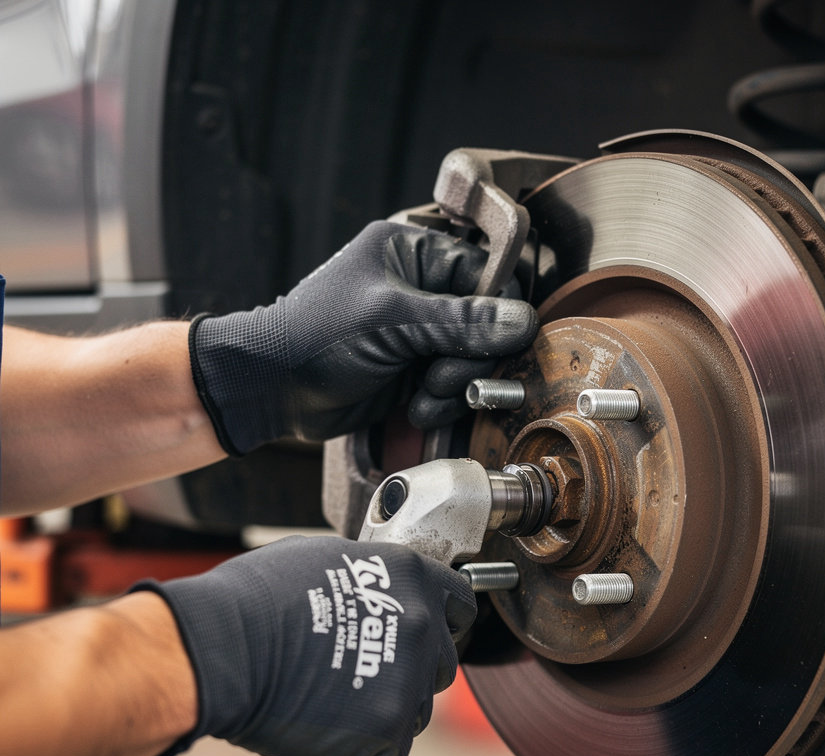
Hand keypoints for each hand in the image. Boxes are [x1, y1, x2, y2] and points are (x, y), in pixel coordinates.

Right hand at [135, 536, 474, 755]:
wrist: (224, 646)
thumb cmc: (257, 598)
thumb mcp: (325, 559)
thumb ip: (369, 577)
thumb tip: (374, 590)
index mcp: (410, 578)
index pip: (459, 603)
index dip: (442, 619)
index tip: (423, 631)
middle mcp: (421, 626)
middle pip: (441, 661)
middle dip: (412, 670)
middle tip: (368, 673)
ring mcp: (407, 679)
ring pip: (417, 710)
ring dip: (387, 712)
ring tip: (339, 707)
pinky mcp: (385, 729)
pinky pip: (390, 752)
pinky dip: (366, 753)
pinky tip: (333, 739)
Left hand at [189, 221, 538, 454]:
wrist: (274, 389)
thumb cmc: (317, 335)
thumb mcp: (392, 320)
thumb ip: (462, 321)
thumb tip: (524, 321)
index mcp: (415, 253)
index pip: (487, 274)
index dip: (498, 311)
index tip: (494, 341)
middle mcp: (424, 289)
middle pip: (489, 323)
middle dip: (470, 358)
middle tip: (440, 375)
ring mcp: (422, 333)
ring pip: (476, 360)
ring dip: (456, 386)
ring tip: (424, 393)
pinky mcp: (417, 370)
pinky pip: (456, 387)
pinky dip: (443, 403)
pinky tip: (415, 408)